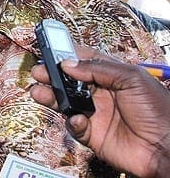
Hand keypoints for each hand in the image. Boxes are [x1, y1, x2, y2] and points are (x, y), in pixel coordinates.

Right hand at [31, 46, 169, 177]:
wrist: (165, 148)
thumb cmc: (159, 112)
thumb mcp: (132, 79)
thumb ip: (99, 69)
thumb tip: (69, 64)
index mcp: (112, 75)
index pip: (84, 60)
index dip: (67, 54)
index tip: (50, 49)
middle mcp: (101, 93)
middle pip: (69, 80)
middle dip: (52, 75)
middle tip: (39, 71)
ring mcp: (95, 113)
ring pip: (65, 101)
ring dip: (50, 95)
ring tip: (39, 92)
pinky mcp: (91, 133)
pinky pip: (73, 125)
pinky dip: (72, 122)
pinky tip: (78, 120)